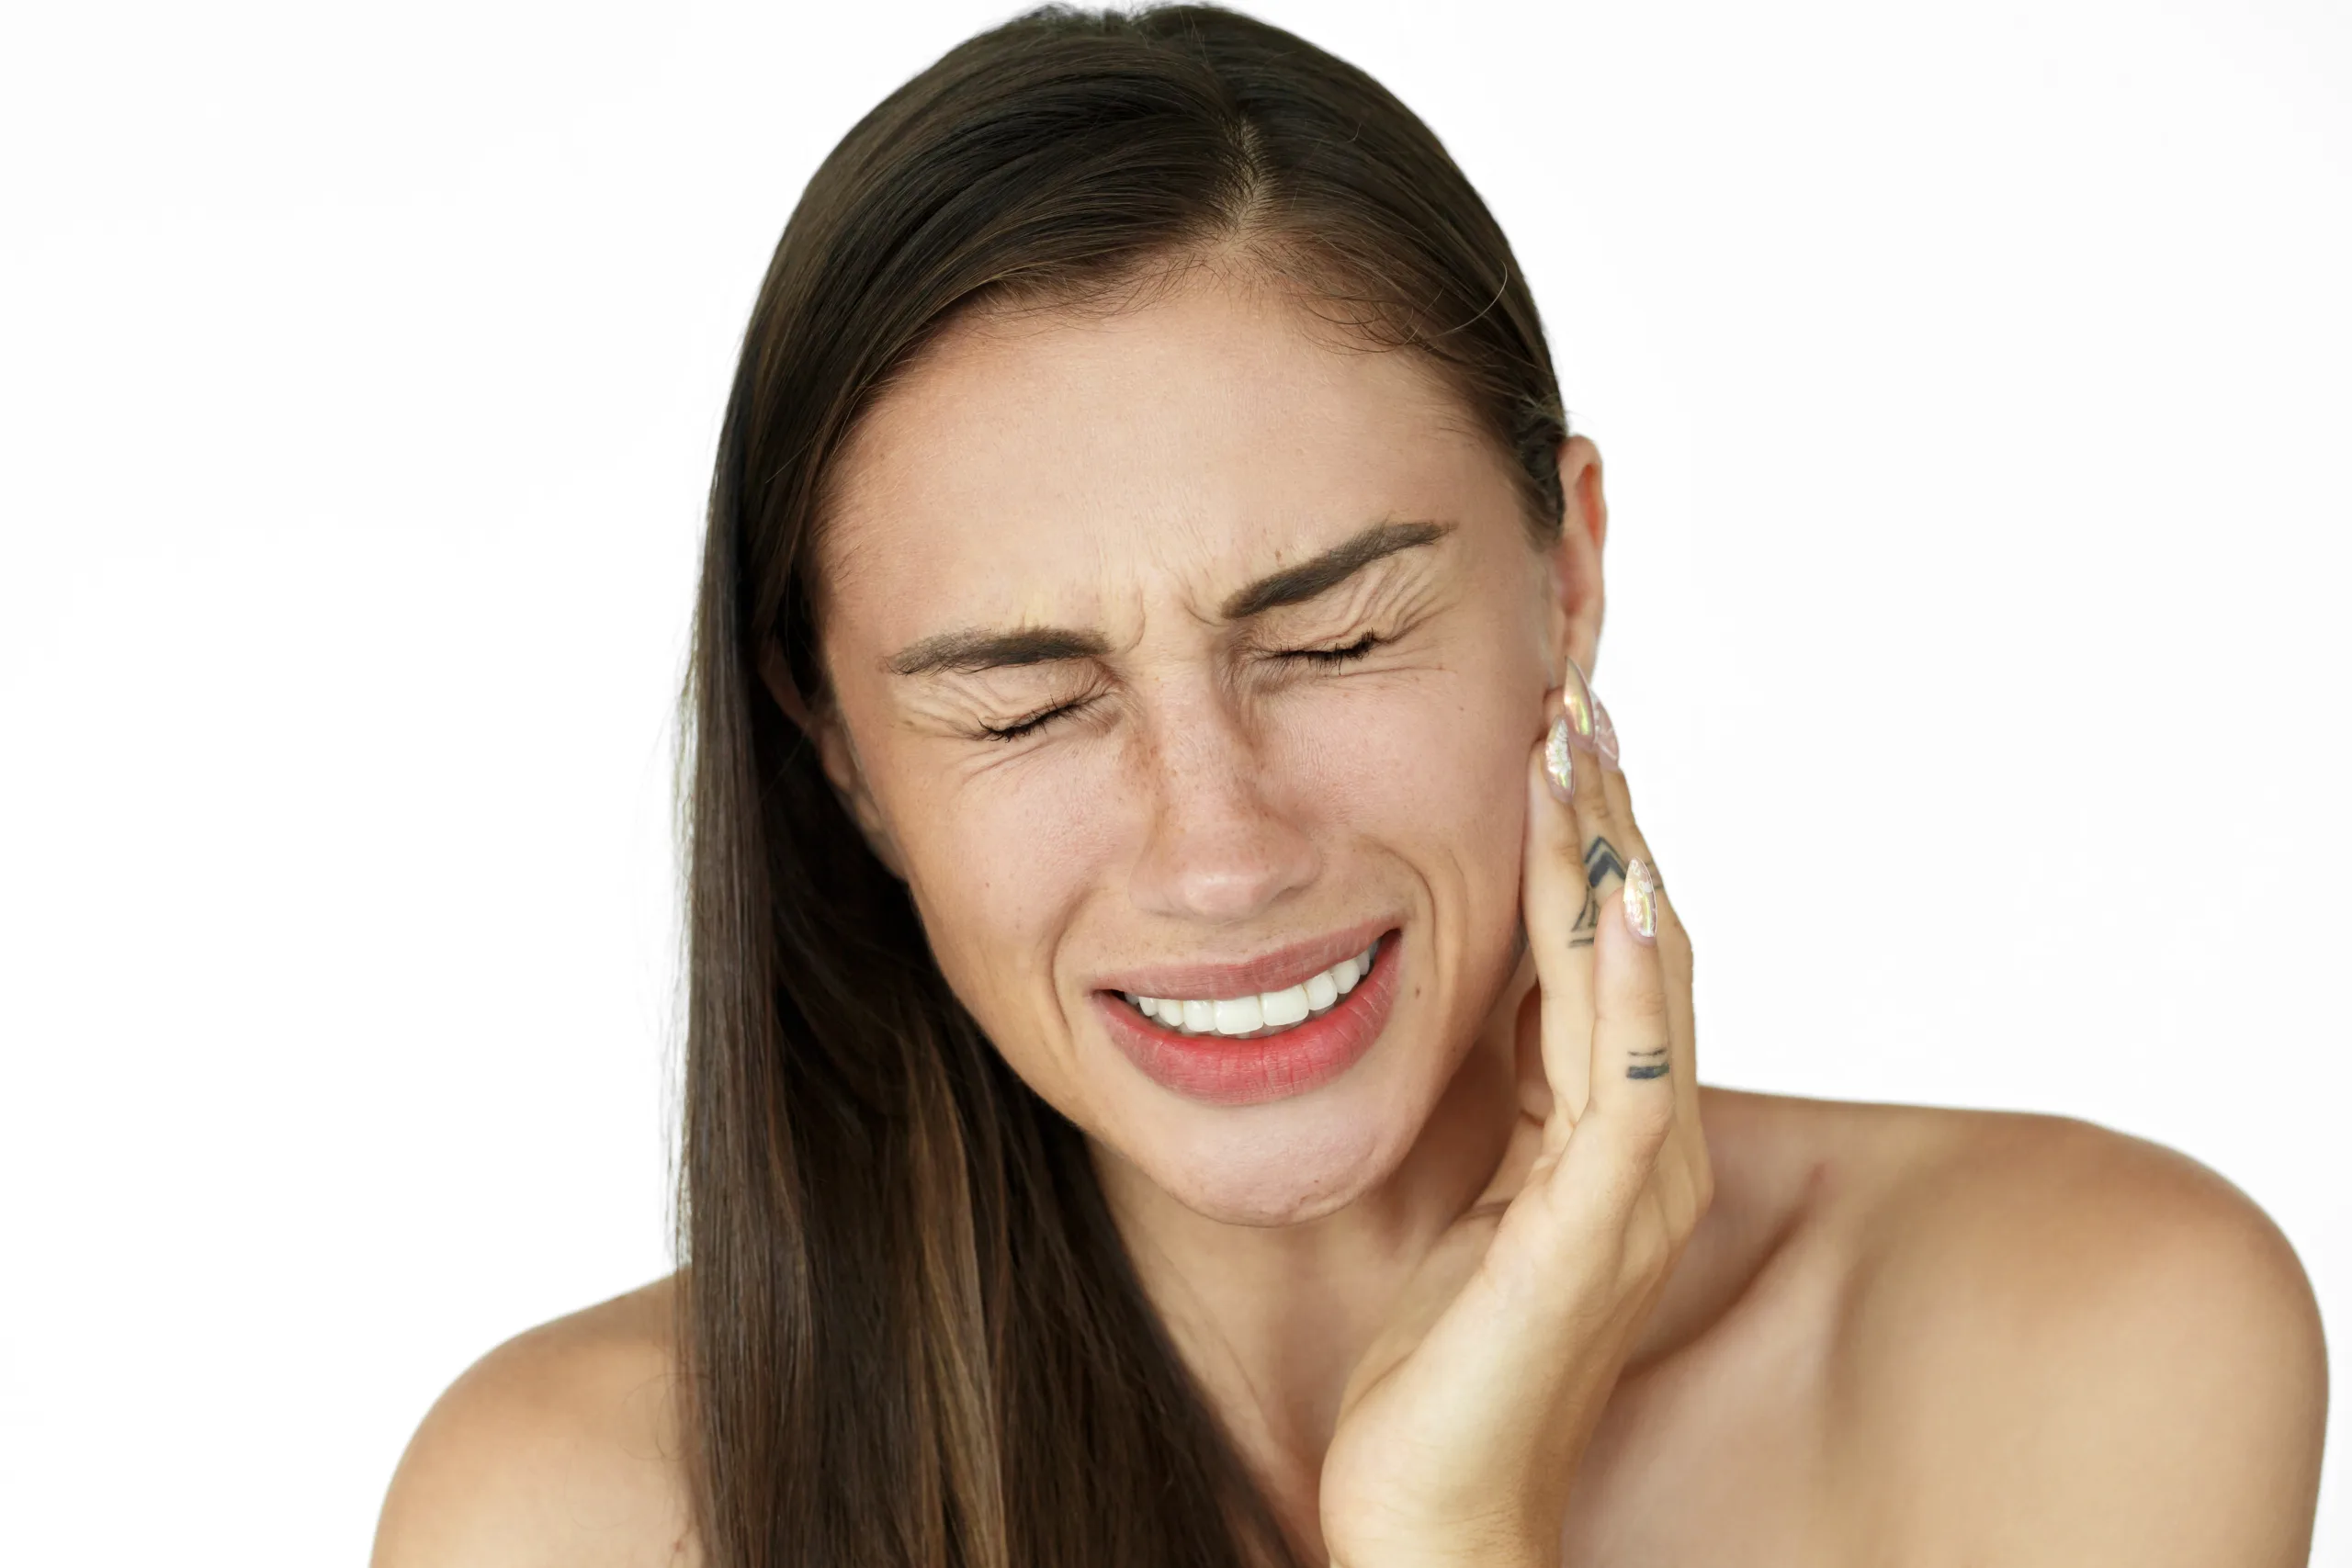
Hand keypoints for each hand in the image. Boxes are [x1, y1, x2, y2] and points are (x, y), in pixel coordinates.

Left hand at [1318, 661, 1712, 1567]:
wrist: (1435, 1509)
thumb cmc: (1438, 1363)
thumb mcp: (1462, 1187)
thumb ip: (1491, 1094)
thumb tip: (1471, 986)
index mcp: (1606, 1131)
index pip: (1613, 953)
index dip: (1588, 839)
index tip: (1554, 727)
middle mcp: (1645, 1145)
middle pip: (1643, 942)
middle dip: (1607, 814)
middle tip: (1575, 689)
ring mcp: (1633, 1187)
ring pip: (1641, 983)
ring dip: (1612, 856)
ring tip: (1580, 742)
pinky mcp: (1597, 1229)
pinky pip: (1626, 1076)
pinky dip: (1628, 977)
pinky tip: (1616, 891)